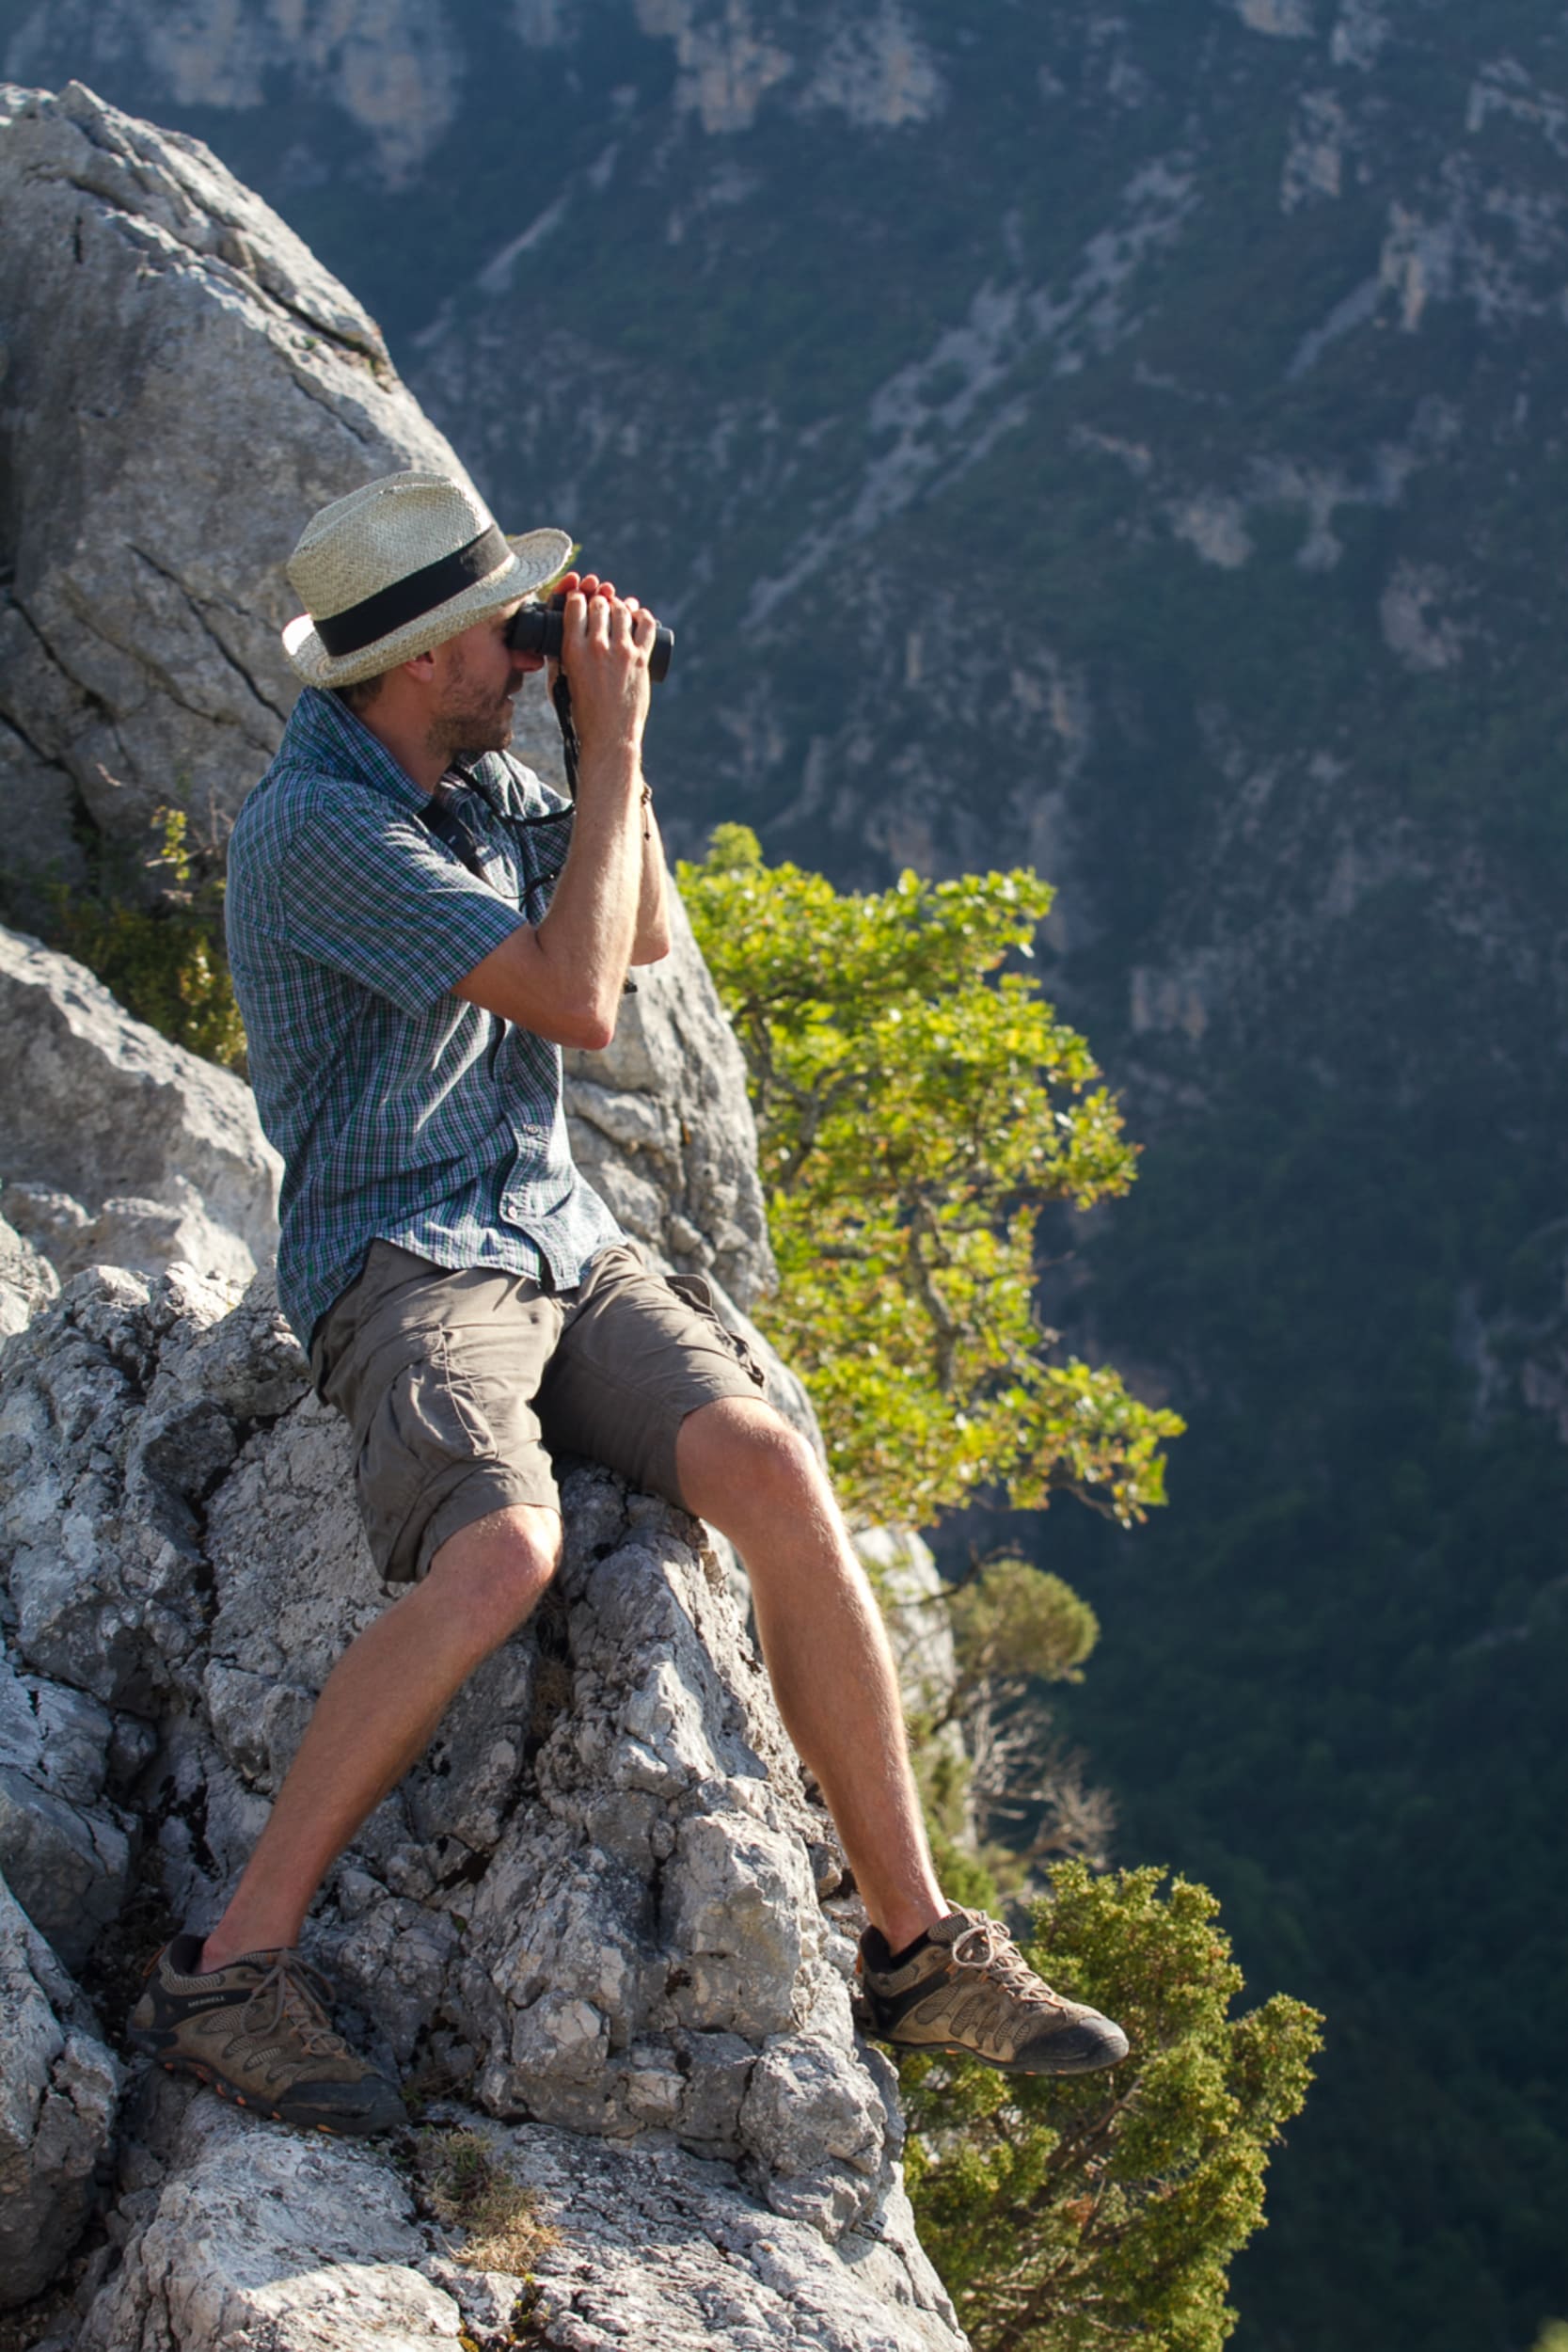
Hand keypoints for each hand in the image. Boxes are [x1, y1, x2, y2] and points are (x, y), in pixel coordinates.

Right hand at [552, 570, 656, 758]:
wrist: (609, 735)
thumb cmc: (582, 713)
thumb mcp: (559, 684)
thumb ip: (556, 660)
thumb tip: (555, 640)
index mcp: (573, 650)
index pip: (575, 606)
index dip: (578, 598)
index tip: (581, 602)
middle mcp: (597, 647)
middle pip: (599, 604)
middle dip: (599, 600)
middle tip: (601, 605)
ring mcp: (622, 652)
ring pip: (622, 610)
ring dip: (619, 605)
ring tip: (618, 610)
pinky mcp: (641, 659)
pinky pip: (646, 625)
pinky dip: (642, 615)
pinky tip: (638, 615)